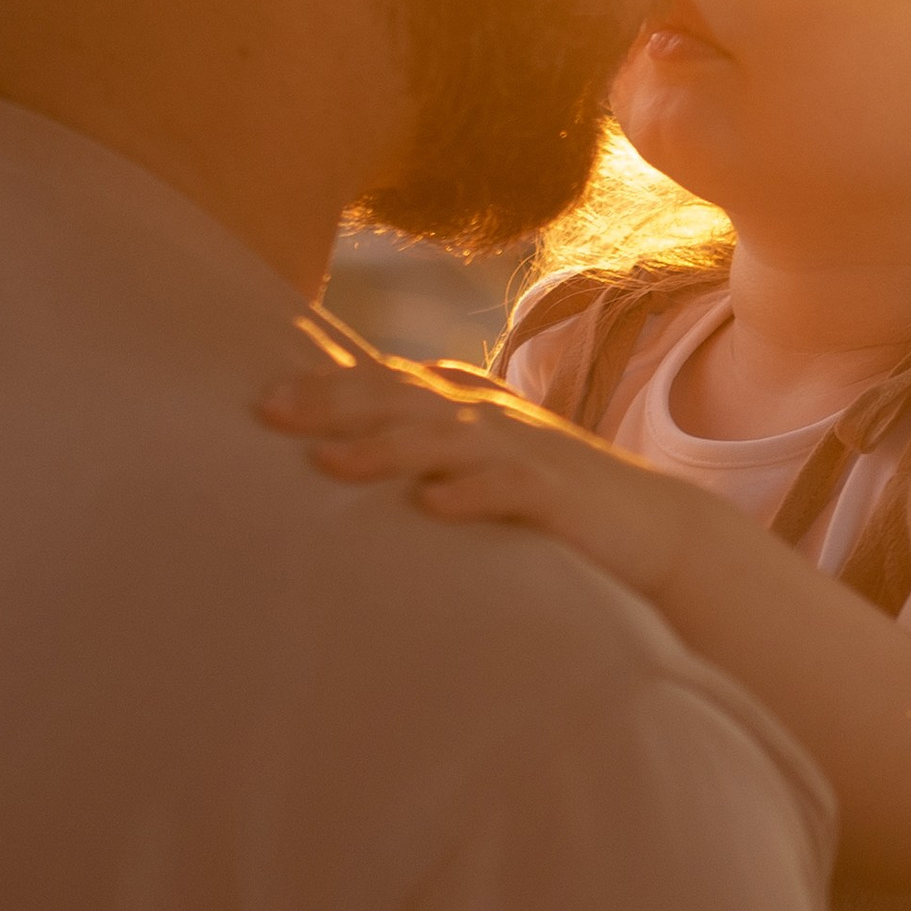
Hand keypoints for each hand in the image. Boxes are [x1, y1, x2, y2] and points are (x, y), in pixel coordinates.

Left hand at [259, 358, 704, 599]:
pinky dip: (469, 495)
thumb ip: (419, 445)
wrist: (651, 528)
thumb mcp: (477, 461)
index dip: (323, 383)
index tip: (259, 397)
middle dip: (333, 401)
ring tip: (328, 463)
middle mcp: (486, 416)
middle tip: (268, 412)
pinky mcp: (556, 493)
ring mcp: (522, 450)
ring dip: (385, 448)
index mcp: (463, 404)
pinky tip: (428, 507)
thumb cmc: (548, 499)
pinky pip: (508, 488)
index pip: (384, 382)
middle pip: (400, 397)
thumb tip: (334, 452)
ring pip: (443, 439)